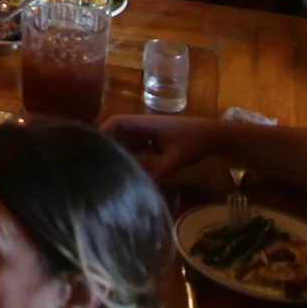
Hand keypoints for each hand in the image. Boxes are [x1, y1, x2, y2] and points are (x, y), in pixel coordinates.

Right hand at [100, 113, 221, 182]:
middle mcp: (144, 125)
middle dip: (107, 143)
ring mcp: (150, 132)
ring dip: (119, 149)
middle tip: (96, 161)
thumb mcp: (177, 158)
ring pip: (127, 139)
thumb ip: (160, 171)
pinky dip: (130, 154)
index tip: (92, 147)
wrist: (214, 136)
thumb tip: (141, 185)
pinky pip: (137, 145)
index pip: (117, 122)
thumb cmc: (194, 141)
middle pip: (118, 130)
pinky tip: (128, 169)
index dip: (103, 131)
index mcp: (145, 123)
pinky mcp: (155, 140)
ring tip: (108, 166)